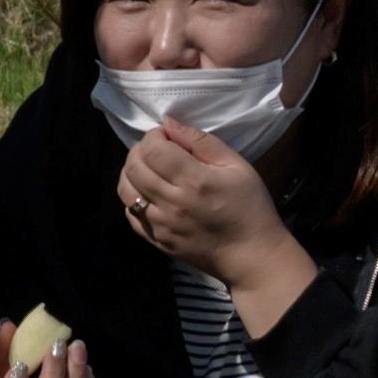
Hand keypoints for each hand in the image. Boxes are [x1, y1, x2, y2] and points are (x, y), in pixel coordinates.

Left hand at [117, 116, 313, 330]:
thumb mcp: (237, 166)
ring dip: (130, 172)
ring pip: (126, 190)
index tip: (166, 135)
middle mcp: (172, 203)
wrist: (251, 255)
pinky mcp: (157, 241)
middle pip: (134, 167)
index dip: (154, 135)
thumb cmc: (250, 207)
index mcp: (194, 181)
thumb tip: (169, 123)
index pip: (153, 149)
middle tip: (156, 149)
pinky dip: (132, 198)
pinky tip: (148, 192)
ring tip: (148, 167)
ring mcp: (161, 225)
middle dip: (139, 150)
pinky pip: (131, 215)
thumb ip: (201, 141)